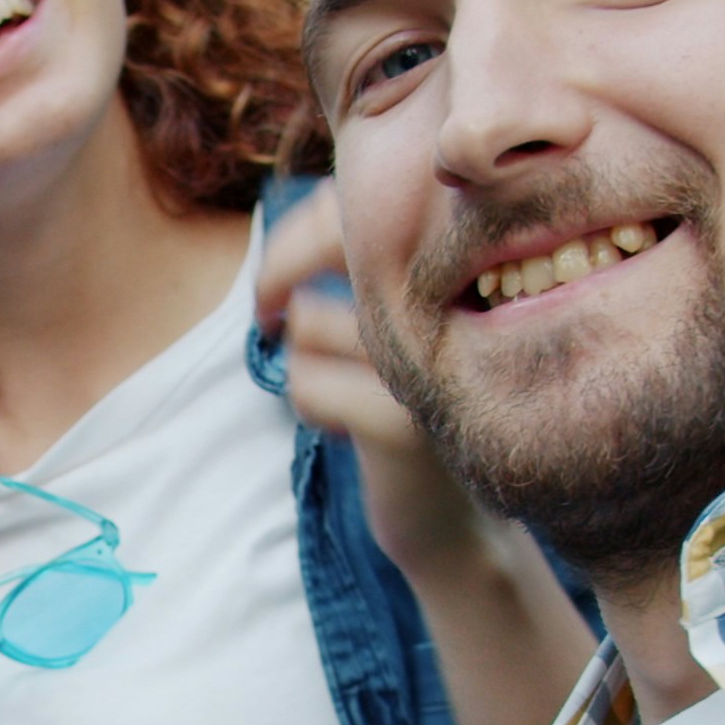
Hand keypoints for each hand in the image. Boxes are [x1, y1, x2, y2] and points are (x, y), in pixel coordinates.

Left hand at [255, 184, 491, 579]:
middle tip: (266, 313)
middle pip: (329, 241)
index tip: (282, 274)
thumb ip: (372, 264)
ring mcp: (433, 356)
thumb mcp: (404, 325)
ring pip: (307, 321)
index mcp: (458, 261)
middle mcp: (456, 295)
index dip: (301, 233)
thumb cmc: (419, 408)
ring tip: (342, 390)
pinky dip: (308, 404)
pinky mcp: (401, 418)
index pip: (360, 201)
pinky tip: (341, 427)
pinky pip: (305, 381)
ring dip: (304, 361)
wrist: (456, 523)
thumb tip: (304, 222)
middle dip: (277, 277)